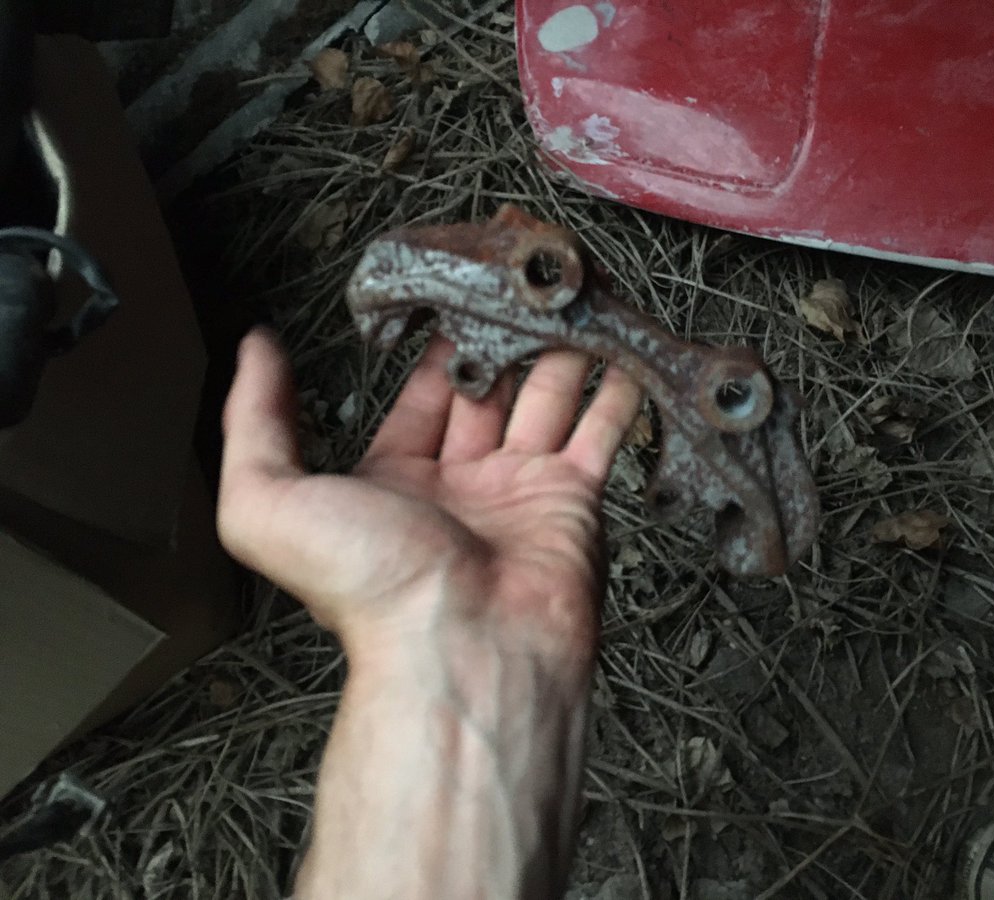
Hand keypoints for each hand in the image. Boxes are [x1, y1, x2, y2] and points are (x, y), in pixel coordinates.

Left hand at [217, 328, 640, 672]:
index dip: (434, 352)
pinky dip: (614, 396)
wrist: (464, 648)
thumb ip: (255, 421)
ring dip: (558, 353)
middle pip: (487, 393)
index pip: (420, 399)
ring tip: (569, 299)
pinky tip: (622, 355)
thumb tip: (256, 352)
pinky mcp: (573, 501)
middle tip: (516, 286)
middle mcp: (461, 486)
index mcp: (395, 482)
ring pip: (546, 403)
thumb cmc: (367, 586)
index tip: (451, 297)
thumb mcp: (268, 500)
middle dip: (501, 341)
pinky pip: (599, 435)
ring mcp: (522, 492)